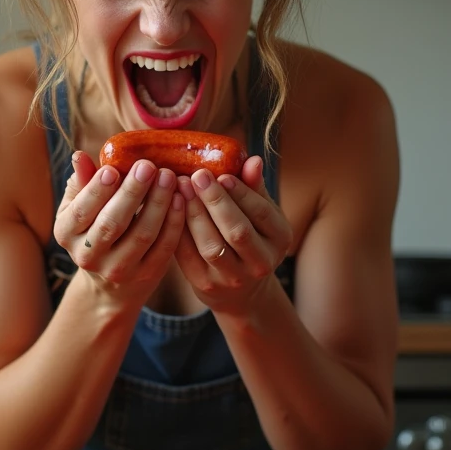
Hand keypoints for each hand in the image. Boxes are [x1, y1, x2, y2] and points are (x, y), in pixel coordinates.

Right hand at [53, 151, 184, 303]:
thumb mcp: (80, 209)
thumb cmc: (95, 230)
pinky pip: (164, 246)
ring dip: (158, 203)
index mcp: (66, 233)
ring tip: (168, 177)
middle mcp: (88, 256)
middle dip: (132, 193)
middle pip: (112, 224)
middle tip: (148, 166)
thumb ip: (82, 183)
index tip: (113, 168)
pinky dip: (174, 221)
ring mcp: (119, 269)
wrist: (110, 285)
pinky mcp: (146, 275)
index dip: (96, 190)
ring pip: (142, 235)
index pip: (80, 211)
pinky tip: (180, 199)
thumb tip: (80, 156)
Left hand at [174, 156, 292, 315]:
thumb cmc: (251, 237)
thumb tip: (252, 160)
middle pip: (237, 232)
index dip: (241, 193)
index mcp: (280, 239)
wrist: (241, 289)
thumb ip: (255, 188)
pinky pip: (188, 257)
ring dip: (193, 214)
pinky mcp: (206, 286)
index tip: (221, 174)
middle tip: (196, 176)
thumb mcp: (261, 214)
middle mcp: (261, 263)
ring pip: (211, 246)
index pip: (262, 214)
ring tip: (180, 188)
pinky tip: (170, 208)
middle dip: (215, 202)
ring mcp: (233, 278)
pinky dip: (178, 231)